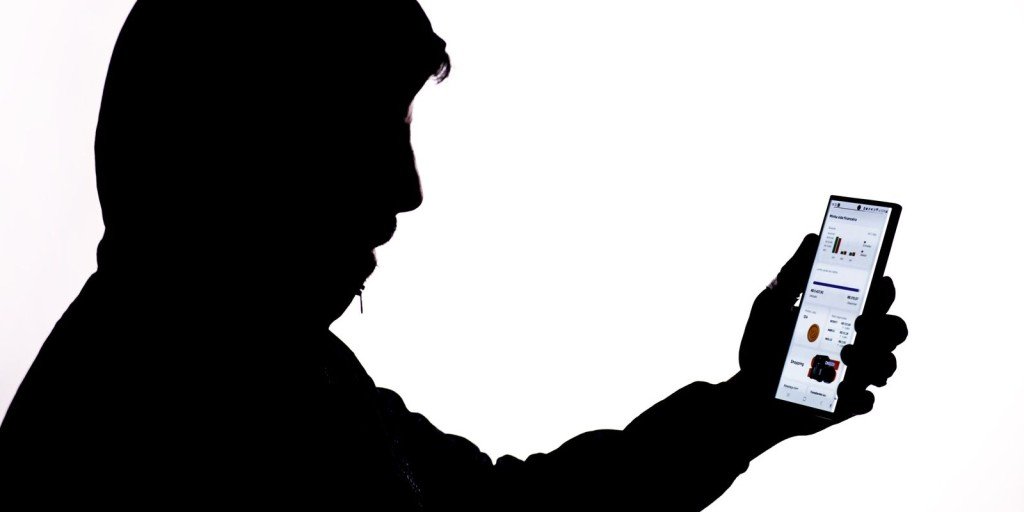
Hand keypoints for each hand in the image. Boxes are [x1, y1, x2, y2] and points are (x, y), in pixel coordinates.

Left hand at [732, 233, 907, 434]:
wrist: (746, 391)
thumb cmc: (761, 344)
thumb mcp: (770, 304)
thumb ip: (793, 274)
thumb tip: (813, 237)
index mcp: (844, 316)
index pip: (879, 299)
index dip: (887, 290)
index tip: (880, 282)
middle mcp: (857, 343)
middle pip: (894, 329)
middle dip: (886, 325)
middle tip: (860, 323)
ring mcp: (855, 374)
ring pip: (888, 364)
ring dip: (874, 358)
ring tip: (844, 353)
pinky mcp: (847, 404)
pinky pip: (867, 401)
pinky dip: (860, 396)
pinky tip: (843, 392)